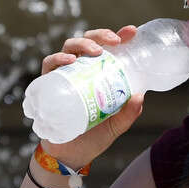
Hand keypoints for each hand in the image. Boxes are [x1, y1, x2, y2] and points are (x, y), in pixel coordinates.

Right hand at [38, 25, 145, 166]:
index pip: (108, 49)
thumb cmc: (93, 137)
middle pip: (88, 41)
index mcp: (99, 74)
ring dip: (82, 43)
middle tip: (114, 41)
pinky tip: (69, 62)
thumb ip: (128, 114)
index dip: (119, 36)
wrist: (69, 156)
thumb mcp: (115, 126)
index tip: (131, 31)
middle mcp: (81, 70)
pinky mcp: (48, 85)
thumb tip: (140, 96)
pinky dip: (58, 59)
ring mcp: (64, 75)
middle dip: (100, 35)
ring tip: (95, 51)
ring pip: (69, 48)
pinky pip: (49, 65)